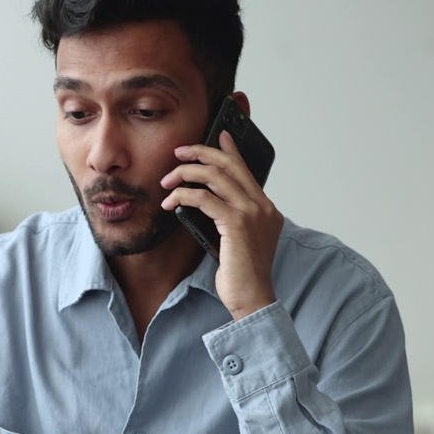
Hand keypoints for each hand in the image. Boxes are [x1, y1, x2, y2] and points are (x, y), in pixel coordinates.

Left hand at [160, 131, 283, 321]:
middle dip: (201, 153)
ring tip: (167, 181)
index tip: (218, 135)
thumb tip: (205, 201)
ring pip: (215, 176)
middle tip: (178, 152)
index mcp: (266, 209)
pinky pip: (203, 198)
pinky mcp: (236, 223)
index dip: (229, 150)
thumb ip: (231, 218)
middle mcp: (263, 206)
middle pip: (229, 165)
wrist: (253, 298)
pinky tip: (169, 203)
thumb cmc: (242, 275)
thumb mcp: (238, 241)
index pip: (246, 170)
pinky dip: (182, 196)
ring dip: (185, 174)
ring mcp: (252, 213)